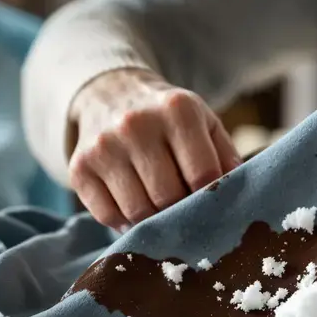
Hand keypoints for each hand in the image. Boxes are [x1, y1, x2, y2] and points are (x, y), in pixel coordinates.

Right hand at [69, 69, 241, 229]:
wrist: (112, 94)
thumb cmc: (169, 119)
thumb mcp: (204, 122)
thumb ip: (226, 156)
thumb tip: (237, 197)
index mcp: (177, 110)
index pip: (202, 175)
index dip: (209, 197)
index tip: (210, 203)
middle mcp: (136, 124)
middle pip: (168, 197)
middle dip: (180, 211)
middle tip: (185, 211)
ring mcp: (103, 146)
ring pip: (137, 211)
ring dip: (153, 220)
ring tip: (161, 210)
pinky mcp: (79, 167)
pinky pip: (107, 216)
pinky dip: (124, 222)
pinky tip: (134, 209)